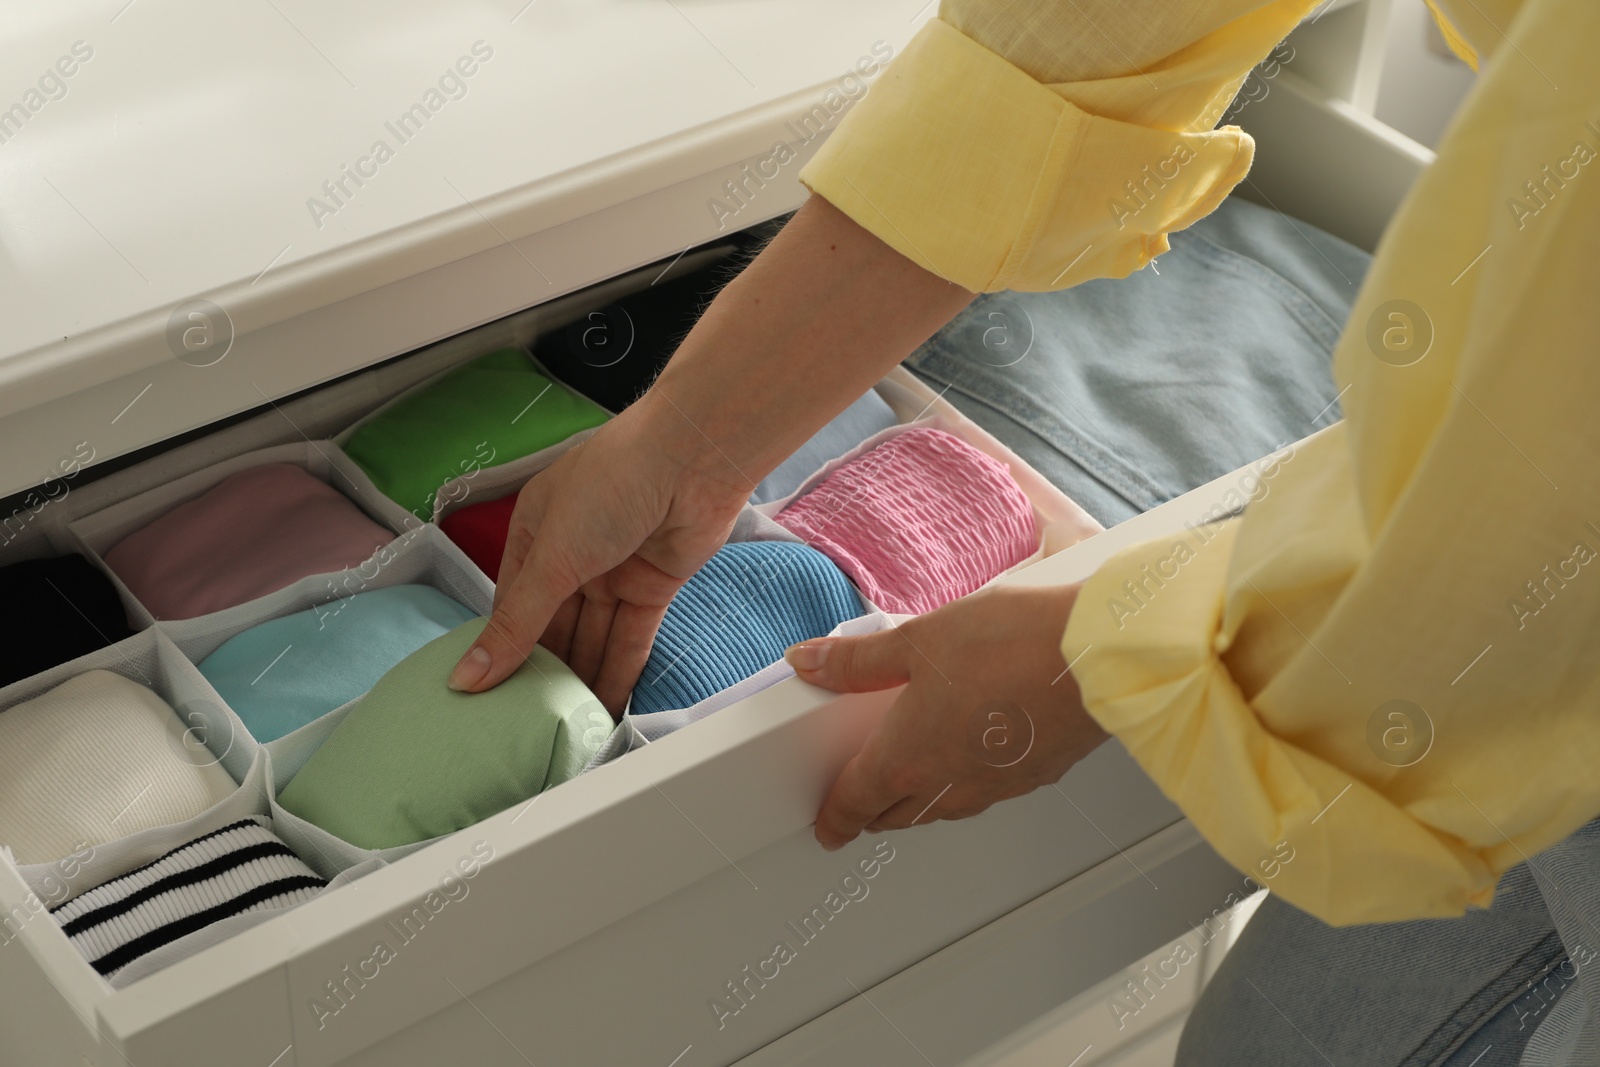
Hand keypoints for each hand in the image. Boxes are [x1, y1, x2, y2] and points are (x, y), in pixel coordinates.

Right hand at [447, 398, 749, 712]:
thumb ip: (516, 623)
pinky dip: (620, 671)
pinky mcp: (654, 586)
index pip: (511, 606)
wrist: (692, 460)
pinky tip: (605, 709)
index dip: (503, 651)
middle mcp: (572, 554)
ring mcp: (614, 571)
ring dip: (582, 680)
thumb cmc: (613, 482)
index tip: (489, 700)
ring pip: (593, 638)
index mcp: (534, 534)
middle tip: (527, 725)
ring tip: (565, 730)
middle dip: (544, 673)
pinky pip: (631, 638)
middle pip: (553, 627)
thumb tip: (469, 675)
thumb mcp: (551, 557)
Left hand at [787, 583, 1107, 849]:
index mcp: (907, 759)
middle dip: (872, 811)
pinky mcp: (1033, 777)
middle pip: (897, 815)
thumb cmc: (1013, 645)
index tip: (827, 829)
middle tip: (859, 804)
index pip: (856, 803)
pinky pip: (985, 794)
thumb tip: (811, 661)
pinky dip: (965, 785)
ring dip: (918, 803)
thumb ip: (859, 660)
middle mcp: (949, 785)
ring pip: (943, 810)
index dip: (834, 818)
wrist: (1096, 659)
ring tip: (909, 779)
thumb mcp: (918, 640)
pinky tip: (972, 753)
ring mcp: (994, 787)